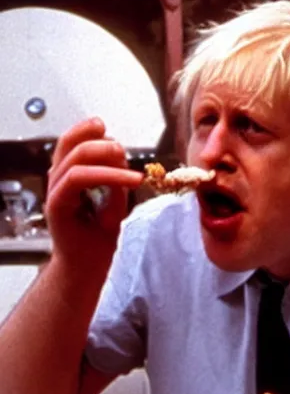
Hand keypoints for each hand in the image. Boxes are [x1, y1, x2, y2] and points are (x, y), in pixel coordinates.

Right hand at [45, 118, 142, 271]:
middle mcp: (58, 181)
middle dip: (97, 140)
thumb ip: (116, 182)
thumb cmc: (97, 239)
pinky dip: (107, 176)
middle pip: (69, 144)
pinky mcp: (57, 204)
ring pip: (75, 159)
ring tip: (130, 166)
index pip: (71, 143)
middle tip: (122, 148)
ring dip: (106, 157)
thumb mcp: (114, 204)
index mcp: (68, 177)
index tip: (104, 126)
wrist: (87, 268)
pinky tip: (128, 180)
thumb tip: (122, 159)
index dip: (85, 130)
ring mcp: (56, 192)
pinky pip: (79, 179)